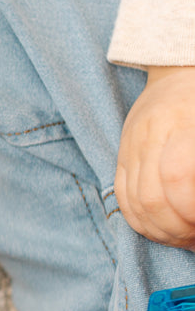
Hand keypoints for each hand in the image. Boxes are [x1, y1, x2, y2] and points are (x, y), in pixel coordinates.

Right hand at [115, 66, 194, 247]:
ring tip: (185, 237)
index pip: (177, 178)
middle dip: (179, 229)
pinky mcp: (122, 156)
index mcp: (183, 121)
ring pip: (135, 204)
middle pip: (154, 199)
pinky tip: (164, 229)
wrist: (180, 72)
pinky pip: (122, 198)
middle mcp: (152, 135)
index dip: (190, 210)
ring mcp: (132, 145)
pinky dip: (142, 222)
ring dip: (162, 231)